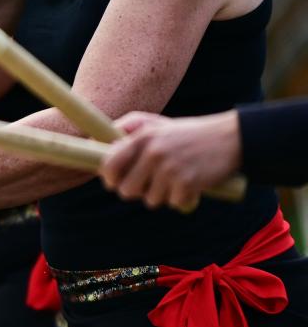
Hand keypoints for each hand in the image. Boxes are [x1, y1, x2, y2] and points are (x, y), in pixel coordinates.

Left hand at [101, 110, 240, 210]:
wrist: (232, 137)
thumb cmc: (188, 133)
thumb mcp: (156, 123)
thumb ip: (128, 128)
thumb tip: (95, 142)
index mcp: (143, 137)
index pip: (109, 165)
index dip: (109, 178)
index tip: (115, 181)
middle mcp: (153, 153)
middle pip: (126, 190)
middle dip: (137, 190)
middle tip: (151, 182)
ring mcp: (170, 169)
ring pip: (151, 200)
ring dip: (162, 194)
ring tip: (176, 177)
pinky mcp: (187, 184)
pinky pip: (173, 203)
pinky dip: (182, 198)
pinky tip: (191, 183)